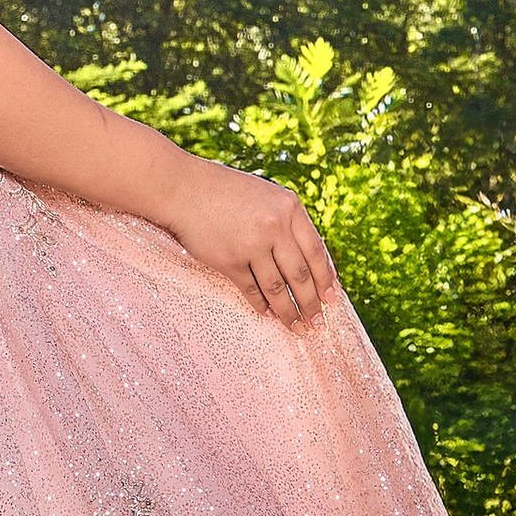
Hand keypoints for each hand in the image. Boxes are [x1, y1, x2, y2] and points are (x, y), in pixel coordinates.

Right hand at [160, 159, 336, 324]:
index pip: (317, 251)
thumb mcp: (266, 196)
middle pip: (301, 275)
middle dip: (311, 303)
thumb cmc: (224, 191)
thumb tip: (308, 263)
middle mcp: (275, 226)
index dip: (326, 279)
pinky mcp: (230, 260)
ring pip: (278, 287)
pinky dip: (260, 304)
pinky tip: (266, 313)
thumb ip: (287, 223)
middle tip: (317, 323)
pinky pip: (251, 289)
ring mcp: (252, 245)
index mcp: (290, 207)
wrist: (183, 188)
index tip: (332, 300)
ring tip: (296, 327)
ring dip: (288, 312)